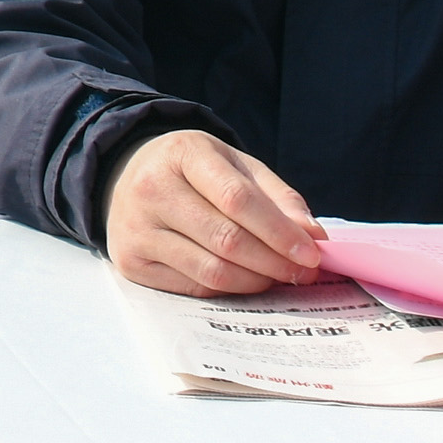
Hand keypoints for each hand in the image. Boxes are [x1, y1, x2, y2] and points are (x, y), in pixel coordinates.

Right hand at [103, 126, 321, 293]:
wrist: (130, 175)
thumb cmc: (194, 171)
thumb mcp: (235, 165)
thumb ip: (277, 196)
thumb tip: (312, 235)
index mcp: (182, 153)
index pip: (238, 199)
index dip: (279, 231)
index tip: (311, 253)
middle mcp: (151, 189)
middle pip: (226, 239)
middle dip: (274, 262)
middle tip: (303, 273)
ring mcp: (136, 228)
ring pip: (212, 270)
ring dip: (256, 280)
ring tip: (278, 277)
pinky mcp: (131, 261)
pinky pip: (194, 288)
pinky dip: (229, 289)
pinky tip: (245, 279)